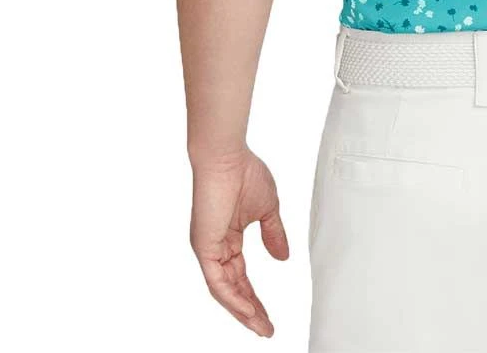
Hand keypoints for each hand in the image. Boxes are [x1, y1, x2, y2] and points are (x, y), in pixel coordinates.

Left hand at [189, 147, 289, 337]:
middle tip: (266, 329)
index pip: (241, 276)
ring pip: (225, 290)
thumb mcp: (268, 209)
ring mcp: (208, 249)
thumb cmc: (245, 173)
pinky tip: (246, 310)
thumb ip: (274, 234)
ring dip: (242, 310)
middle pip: (233, 289)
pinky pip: (217, 281)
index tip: (269, 315)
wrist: (227, 157)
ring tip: (260, 326)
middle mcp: (216, 248)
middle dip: (250, 310)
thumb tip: (283, 257)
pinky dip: (232, 297)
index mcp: (228, 238)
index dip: (255, 297)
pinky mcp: (204, 247)